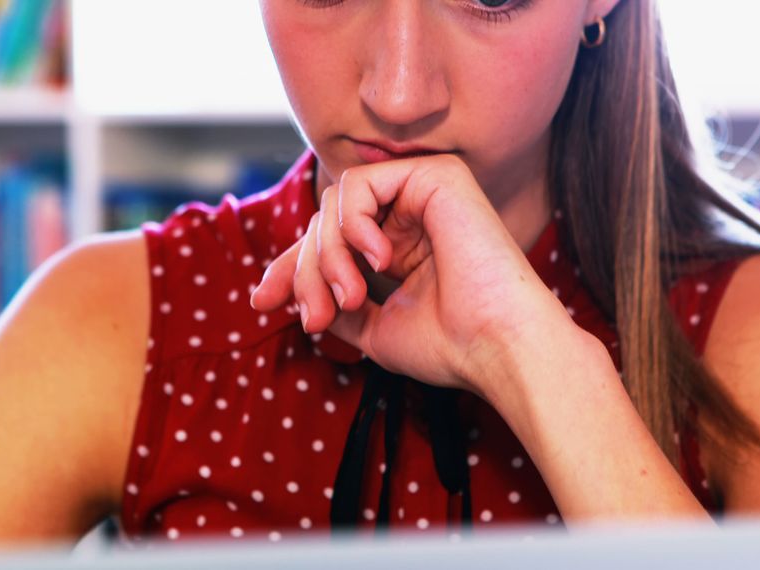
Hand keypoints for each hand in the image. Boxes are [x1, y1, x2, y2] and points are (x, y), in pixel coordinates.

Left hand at [251, 154, 574, 397]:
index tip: (262, 301)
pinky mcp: (435, 174)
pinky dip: (352, 224)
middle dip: (306, 271)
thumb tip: (288, 293)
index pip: (331, 242)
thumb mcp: (373, 328)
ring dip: (327, 255)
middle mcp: (411, 216)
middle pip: (325, 223)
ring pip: (335, 202)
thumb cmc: (449, 346)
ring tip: (352, 296)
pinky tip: (380, 259)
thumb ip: (335, 303)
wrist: (496, 347)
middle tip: (317, 316)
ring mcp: (423, 192)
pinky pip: (358, 182)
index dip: (292, 267)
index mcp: (401, 248)